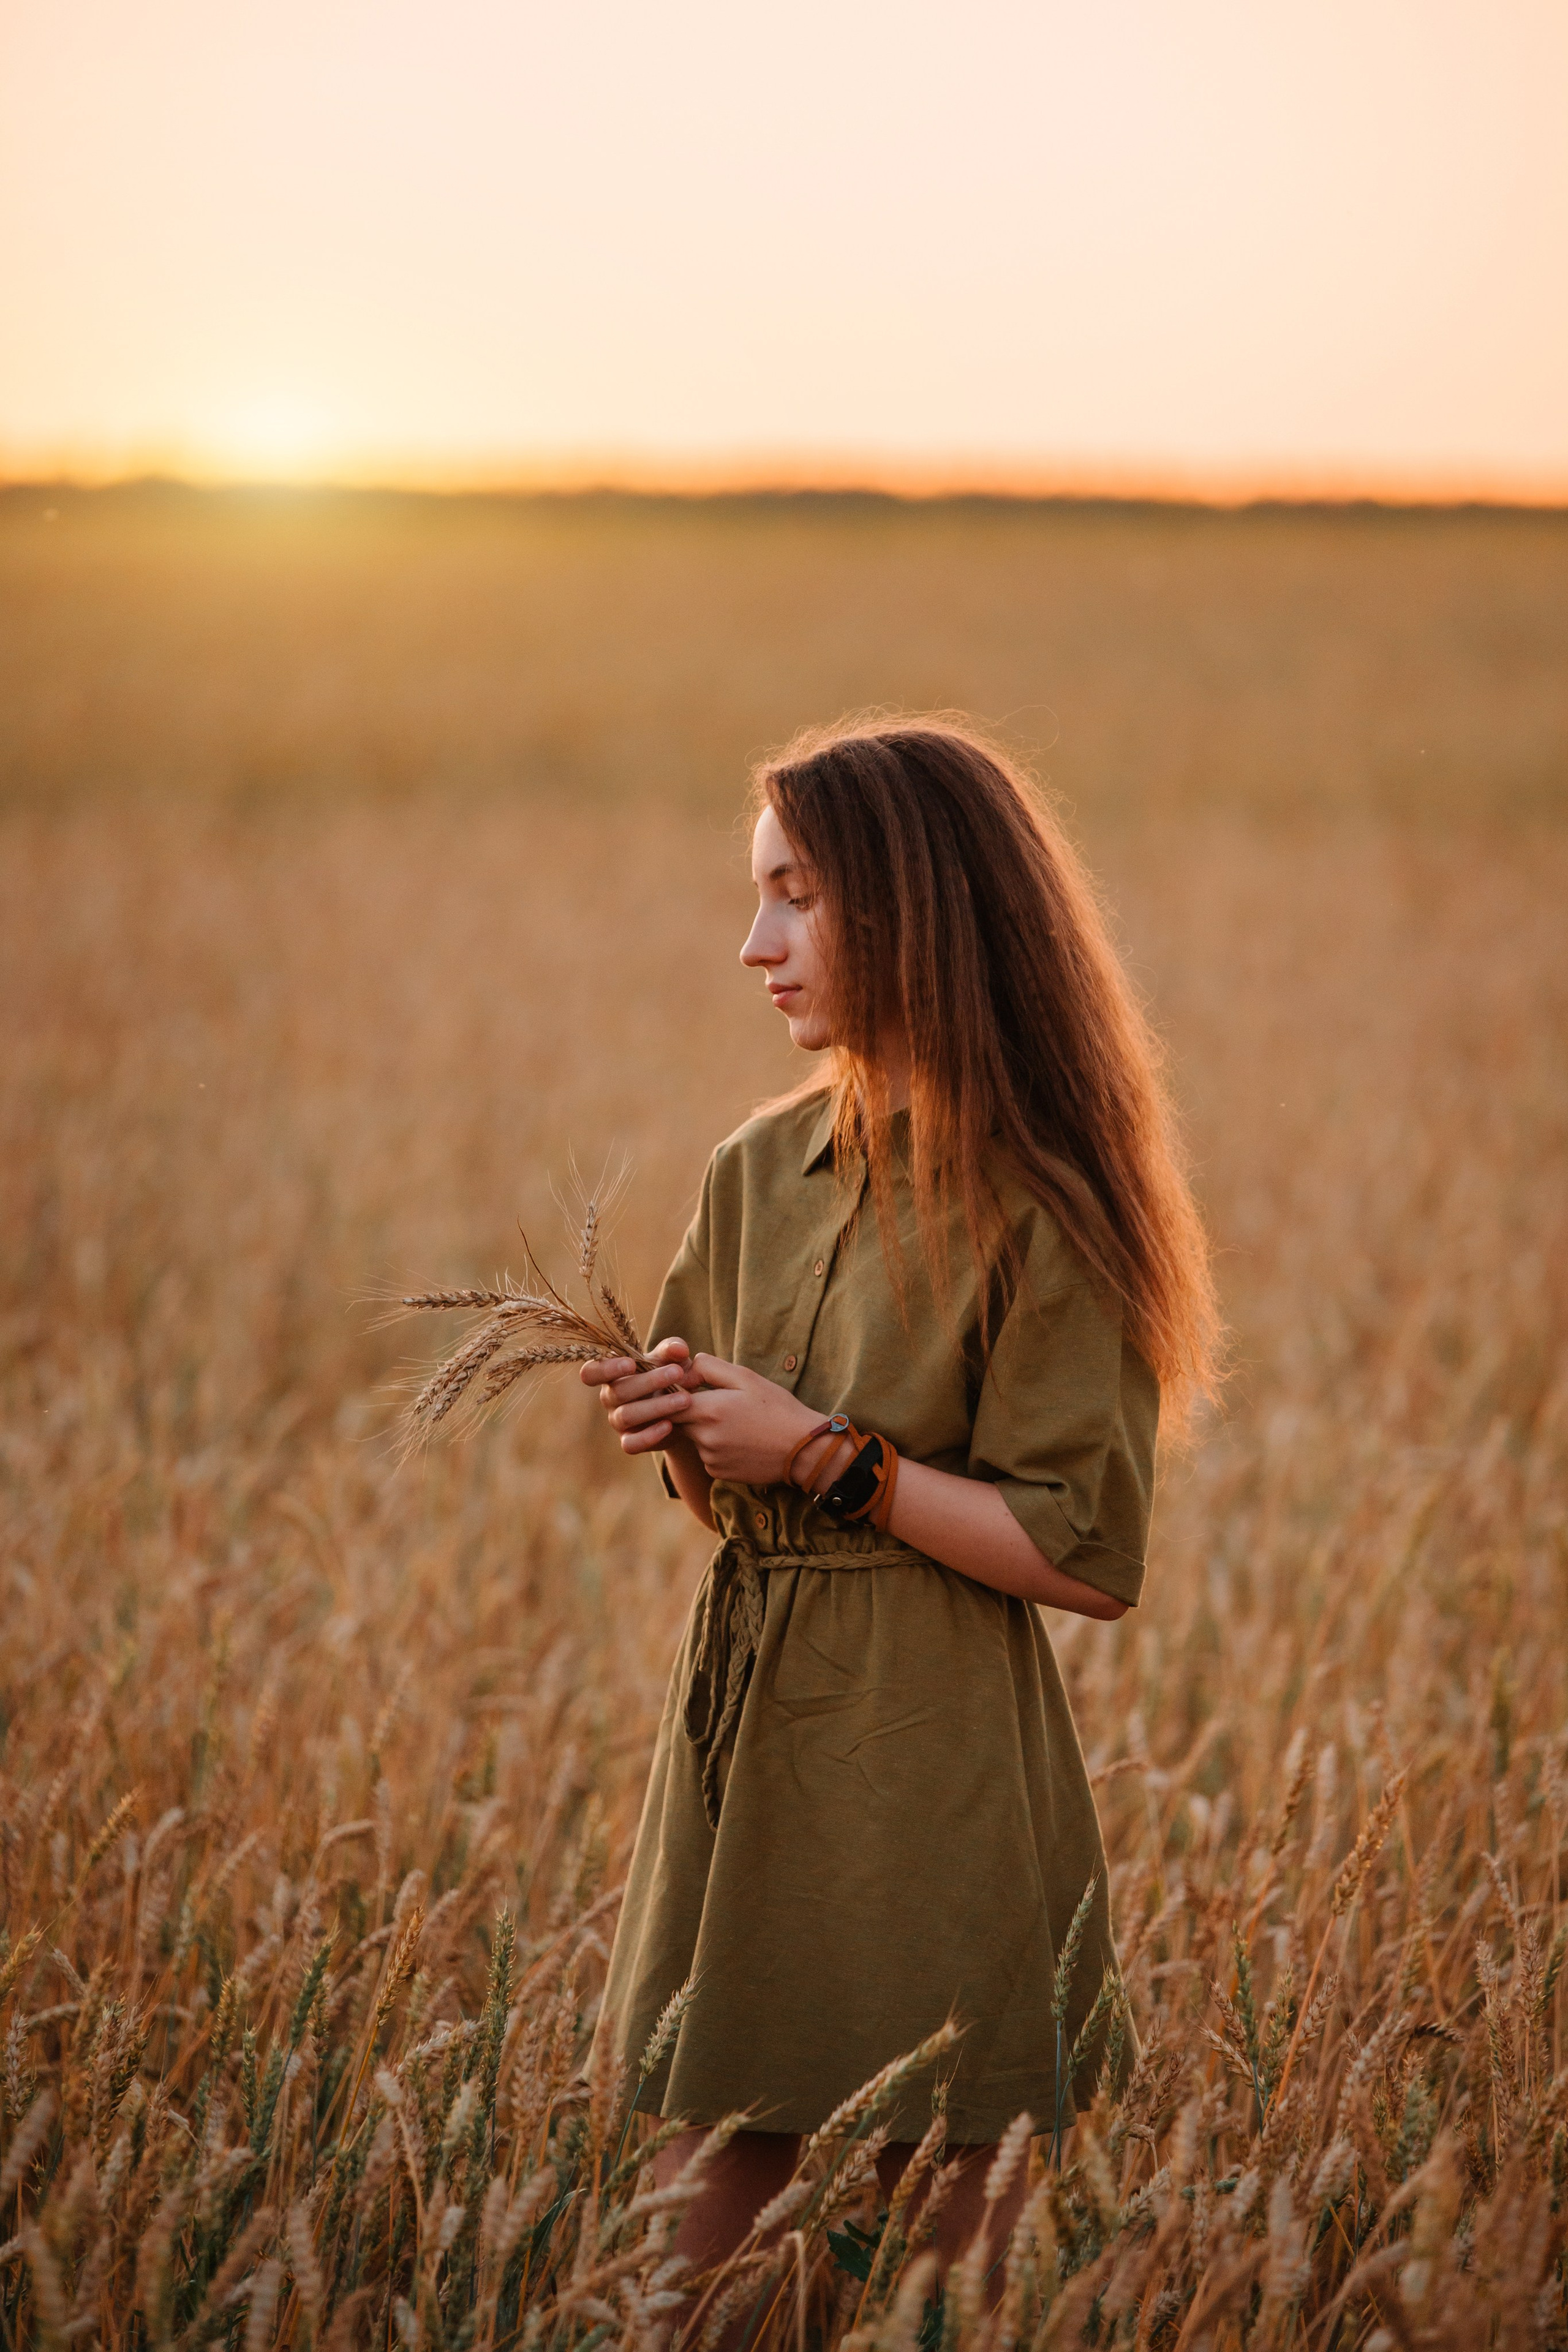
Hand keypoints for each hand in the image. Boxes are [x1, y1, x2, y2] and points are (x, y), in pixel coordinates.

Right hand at [580, 1336, 702, 1454]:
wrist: (683, 1408)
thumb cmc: (670, 1375)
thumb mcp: (672, 1359)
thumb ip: (673, 1349)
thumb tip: (680, 1350)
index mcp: (612, 1374)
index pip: (591, 1372)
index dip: (605, 1369)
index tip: (631, 1364)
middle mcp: (609, 1397)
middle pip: (617, 1391)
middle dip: (649, 1381)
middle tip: (678, 1373)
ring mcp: (617, 1421)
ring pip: (626, 1415)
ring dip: (656, 1406)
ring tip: (685, 1399)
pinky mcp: (629, 1441)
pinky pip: (631, 1444)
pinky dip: (649, 1436)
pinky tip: (669, 1425)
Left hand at [670, 1355, 829, 1485]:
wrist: (802, 1449)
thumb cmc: (777, 1408)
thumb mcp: (746, 1378)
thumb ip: (709, 1367)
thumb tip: (685, 1369)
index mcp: (708, 1410)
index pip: (672, 1399)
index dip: (680, 1392)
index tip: (697, 1388)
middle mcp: (703, 1438)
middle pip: (681, 1420)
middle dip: (695, 1411)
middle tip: (724, 1406)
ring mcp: (710, 1458)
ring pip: (695, 1438)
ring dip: (707, 1430)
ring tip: (739, 1425)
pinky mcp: (718, 1473)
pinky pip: (708, 1456)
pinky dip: (718, 1448)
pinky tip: (742, 1442)